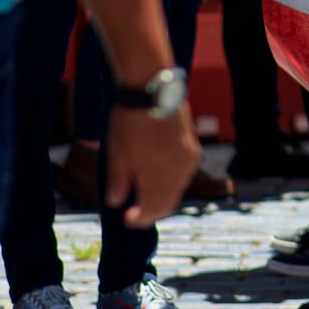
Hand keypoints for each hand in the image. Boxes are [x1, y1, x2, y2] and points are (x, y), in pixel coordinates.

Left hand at [102, 100, 201, 227]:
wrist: (152, 89)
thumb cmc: (128, 122)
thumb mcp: (117, 154)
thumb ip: (119, 182)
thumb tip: (116, 203)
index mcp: (156, 176)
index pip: (152, 209)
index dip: (140, 219)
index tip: (127, 219)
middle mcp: (177, 171)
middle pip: (168, 203)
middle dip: (152, 210)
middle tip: (136, 211)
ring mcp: (188, 158)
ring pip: (178, 188)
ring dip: (163, 196)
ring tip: (146, 192)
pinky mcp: (192, 146)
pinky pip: (185, 174)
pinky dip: (173, 181)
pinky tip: (161, 175)